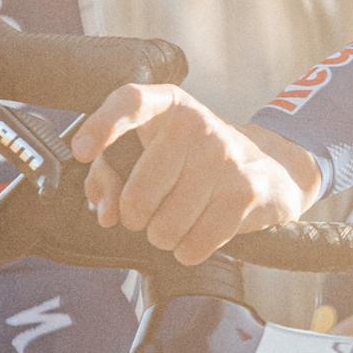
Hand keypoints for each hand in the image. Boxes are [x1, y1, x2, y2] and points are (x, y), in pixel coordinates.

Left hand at [69, 86, 322, 264]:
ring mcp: (225, 157)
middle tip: (144, 215)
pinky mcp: (246, 192)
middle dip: (134, 218)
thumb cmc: (194, 162)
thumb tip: (105, 212)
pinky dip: (188, 251)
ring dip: (162, 236)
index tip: (81, 152)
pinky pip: (195, 244)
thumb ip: (111, 175)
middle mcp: (197, 123)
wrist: (270, 168)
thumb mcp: (151, 152)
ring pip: (165, 226)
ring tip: (175, 222)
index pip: (131, 100)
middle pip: (139, 194)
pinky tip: (195, 236)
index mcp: (168, 104)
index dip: (102, 125)